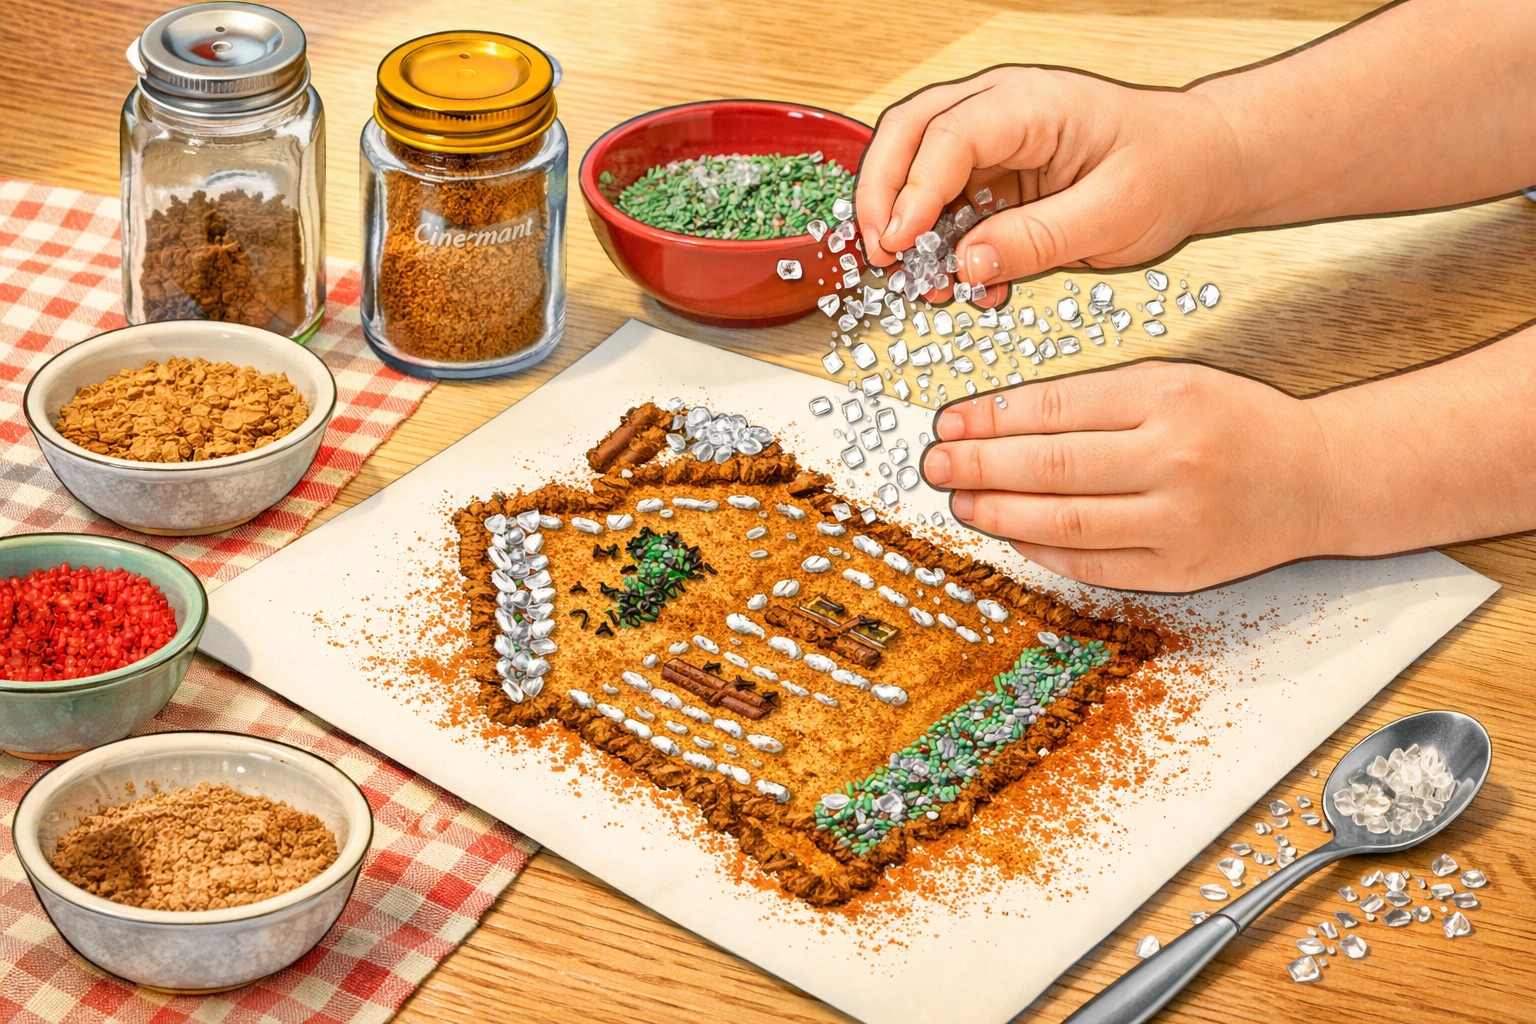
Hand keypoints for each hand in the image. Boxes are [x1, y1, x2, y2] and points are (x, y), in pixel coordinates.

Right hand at [854, 67, 1238, 301]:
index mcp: (1032, 103)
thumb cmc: (1167, 169)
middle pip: (908, 133)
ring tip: (921, 280)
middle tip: (881, 254)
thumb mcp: (1112, 214)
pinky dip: (939, 243)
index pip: (948, 136)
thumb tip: (968, 263)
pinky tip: (961, 279)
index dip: (913, 191)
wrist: (1195, 164)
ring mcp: (990, 138)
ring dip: (905, 225)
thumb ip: (1037, 239)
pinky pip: (944, 204)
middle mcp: (1000, 108)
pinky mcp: (991, 173)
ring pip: (913, 167)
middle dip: (880, 195)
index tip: (899, 242)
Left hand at [919, 361, 1334, 590]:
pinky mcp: (1181, 570)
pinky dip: (1041, 550)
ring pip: (1064, 522)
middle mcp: (1176, 460)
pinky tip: (1009, 532)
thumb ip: (1095, 399)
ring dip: (999, 512)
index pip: (1057, 408)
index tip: (949, 422)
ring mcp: (1179, 522)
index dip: (991, 418)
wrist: (1316, 479)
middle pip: (1051, 467)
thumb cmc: (1236, 423)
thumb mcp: (1174, 382)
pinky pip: (1092, 564)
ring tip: (960, 500)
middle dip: (979, 466)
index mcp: (1170, 398)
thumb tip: (999, 420)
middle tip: (935, 463)